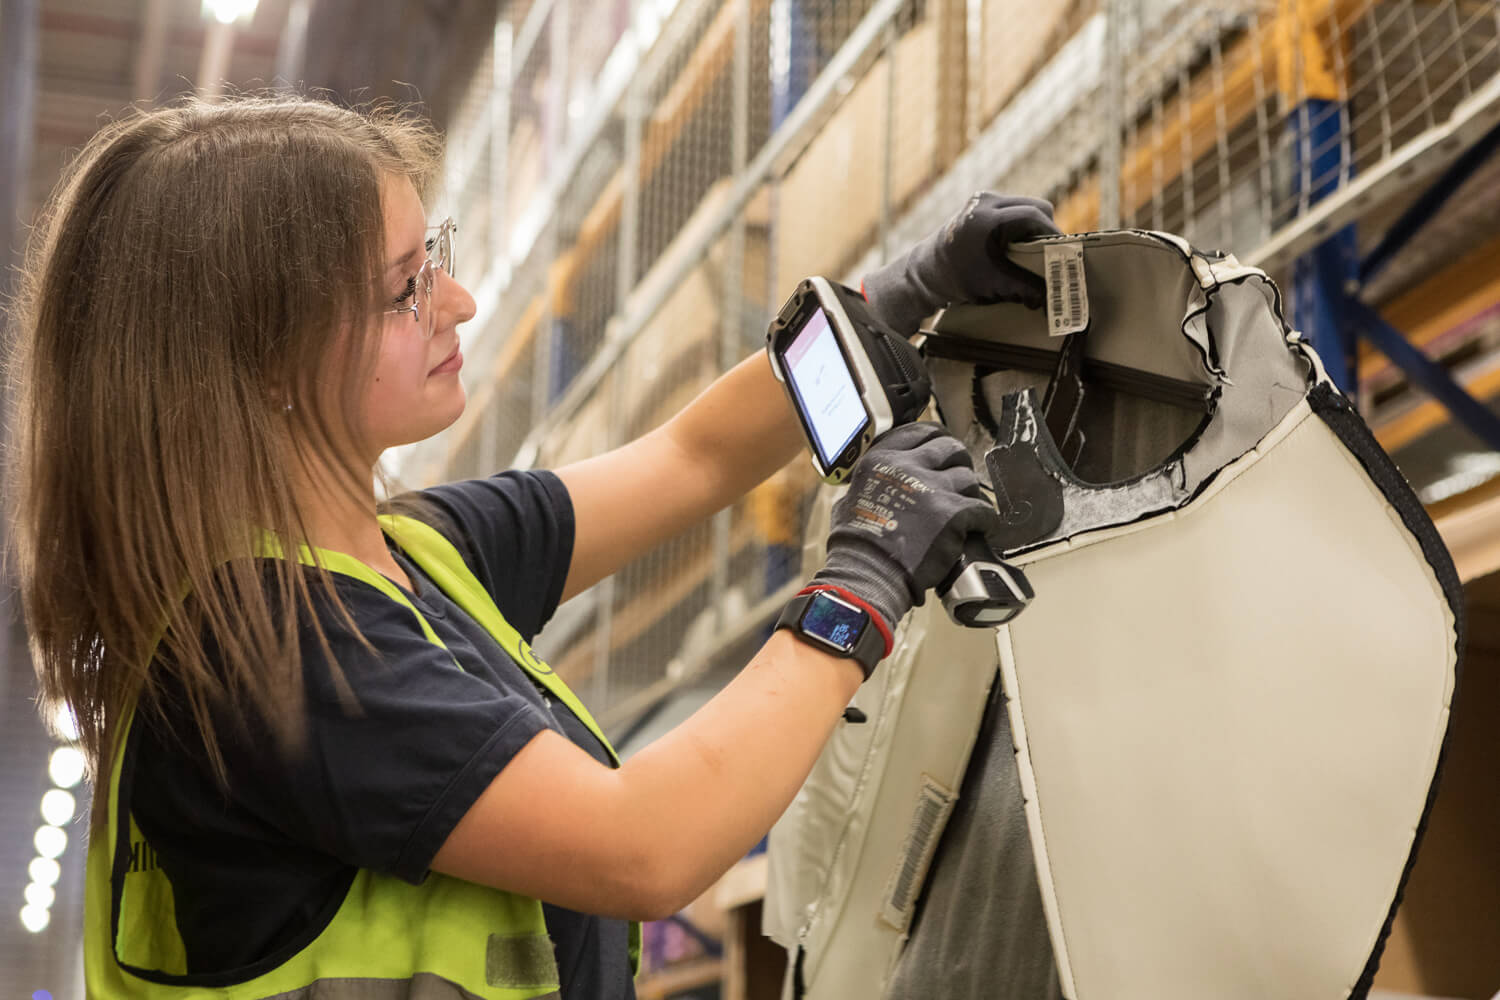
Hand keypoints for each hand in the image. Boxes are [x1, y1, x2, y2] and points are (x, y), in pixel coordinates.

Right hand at [811, 422, 1005, 636]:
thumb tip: (878, 485)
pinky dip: (986, 520)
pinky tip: (982, 527)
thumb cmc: (855, 546)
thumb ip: (869, 485)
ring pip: (969, 478)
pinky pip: (984, 510)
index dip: (936, 440)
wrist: (869, 574)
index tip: (942, 450)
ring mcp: (934, 490)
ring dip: (970, 494)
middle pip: (950, 449)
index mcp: (882, 461)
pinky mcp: (954, 515)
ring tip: (965, 510)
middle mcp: (909, 468)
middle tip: (958, 480)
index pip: (919, 432)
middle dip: (958, 463)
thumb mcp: (849, 501)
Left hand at [861, 192, 1059, 333]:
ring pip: (1027, 205)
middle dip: (1048, 230)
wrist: (925, 272)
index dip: (1055, 235)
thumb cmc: (955, 280)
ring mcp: (982, 198)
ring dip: (1036, 226)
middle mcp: (984, 202)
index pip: (1034, 217)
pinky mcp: (981, 201)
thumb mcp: (993, 285)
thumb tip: (1053, 299)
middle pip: (1036, 206)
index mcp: (986, 219)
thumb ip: (1026, 288)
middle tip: (1054, 254)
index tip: (1067, 253)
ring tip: (1038, 250)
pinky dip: (1023, 223)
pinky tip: (1021, 243)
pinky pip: (1014, 207)